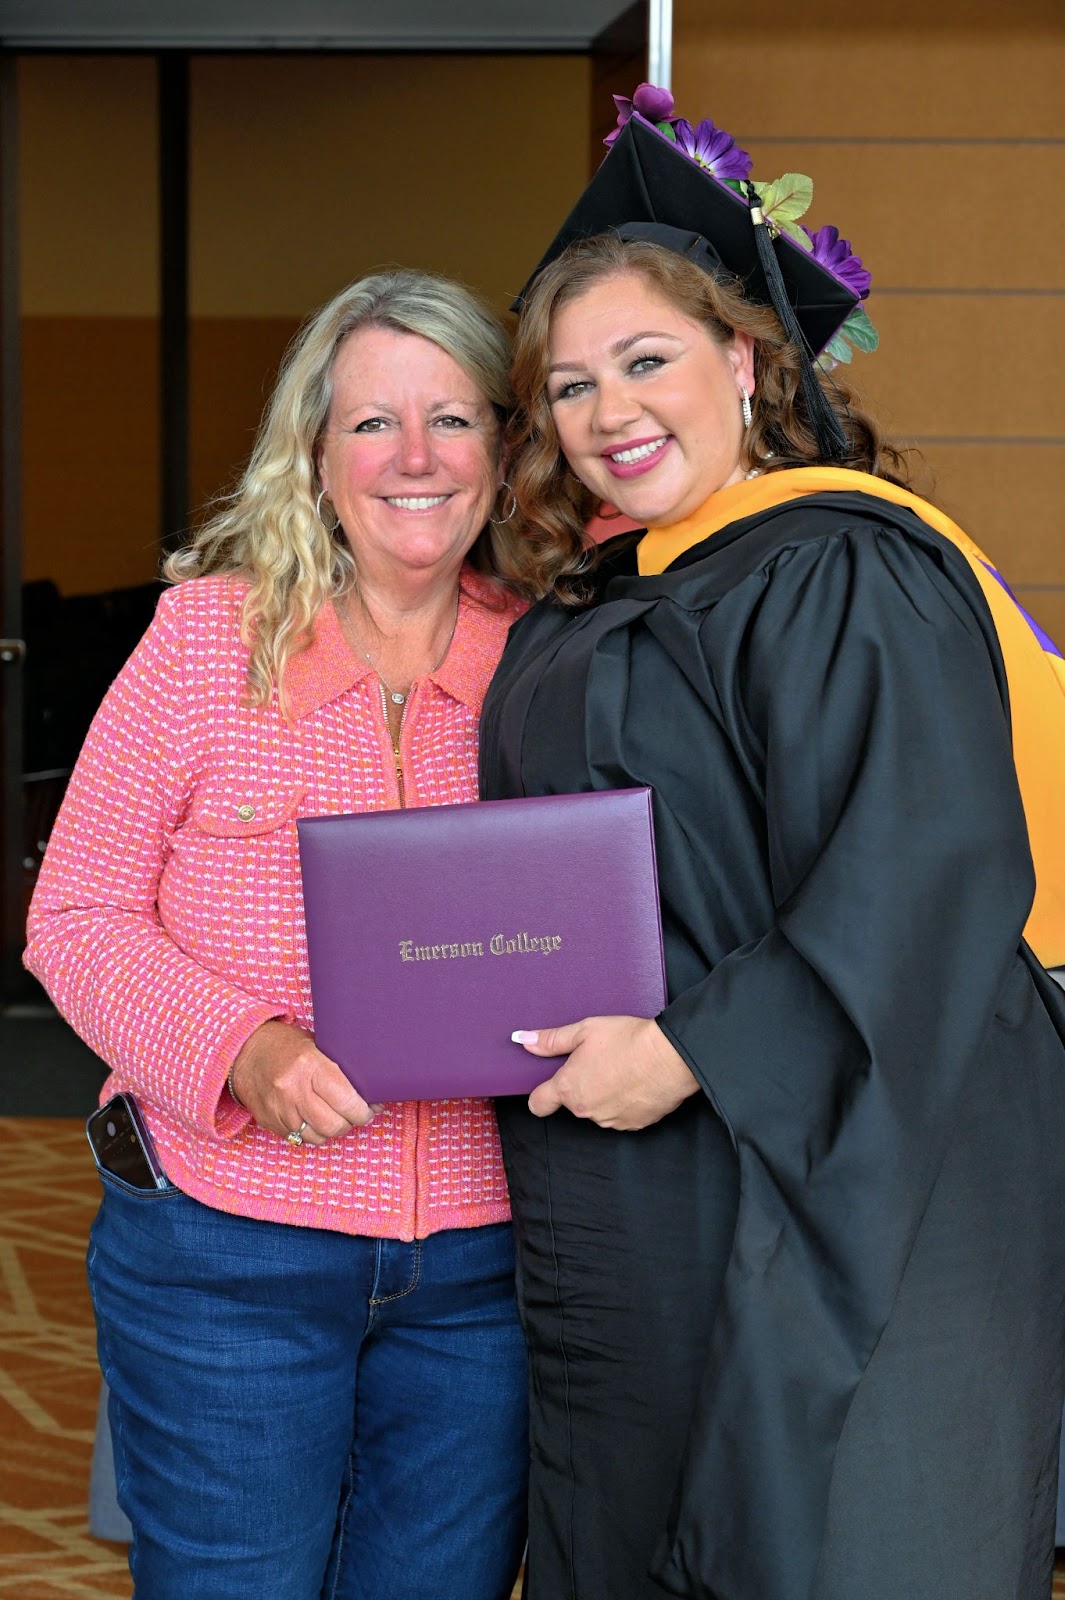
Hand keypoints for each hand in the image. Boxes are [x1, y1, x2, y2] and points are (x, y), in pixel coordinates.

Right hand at [229, 1020, 375, 1144]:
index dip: (363, 1110)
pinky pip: (299, 1139)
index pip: (346, 1100)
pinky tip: (315, 1119)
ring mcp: (279, 1109)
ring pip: (318, 1136)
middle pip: (333, 1124)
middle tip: (356, 1114)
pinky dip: (312, 1133)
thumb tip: (370, 1090)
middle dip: (350, 1122)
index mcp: (309, 1065)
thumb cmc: (286, 1045)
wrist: (244, 1051)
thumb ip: (340, 1066)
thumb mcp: (316, 1045)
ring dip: (332, 1130)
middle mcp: (293, 1090)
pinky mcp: (269, 1122)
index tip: (370, 1108)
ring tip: (336, 1116)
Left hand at [512, 1016, 699, 1130]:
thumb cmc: (627, 1040)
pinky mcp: (633, 1125)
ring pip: (597, 1109)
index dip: (540, 1096)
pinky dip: (624, 1102)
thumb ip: (552, 1040)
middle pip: (573, 1103)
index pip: (538, 1104)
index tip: (547, 1087)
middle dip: (581, 1086)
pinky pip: (621, 1115)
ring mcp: (610, 1120)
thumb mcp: (584, 1031)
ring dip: (603, 1095)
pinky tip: (636, 1082)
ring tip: (621, 1069)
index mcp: (568, 1088)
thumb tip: (522, 1040)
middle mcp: (585, 1110)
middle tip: (598, 1062)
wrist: (670, 1057)